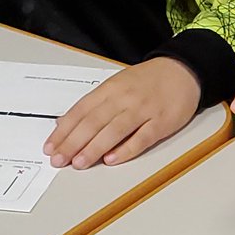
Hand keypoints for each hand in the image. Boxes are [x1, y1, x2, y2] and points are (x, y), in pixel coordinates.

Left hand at [43, 57, 200, 167]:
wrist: (183, 71)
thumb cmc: (148, 80)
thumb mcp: (117, 85)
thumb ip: (94, 104)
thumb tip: (67, 124)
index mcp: (110, 89)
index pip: (80, 111)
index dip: (64, 131)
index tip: (51, 147)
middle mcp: (124, 99)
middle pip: (93, 122)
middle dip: (73, 143)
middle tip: (59, 160)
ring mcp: (143, 110)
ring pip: (114, 131)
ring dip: (94, 148)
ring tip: (79, 163)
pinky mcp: (161, 122)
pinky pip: (141, 138)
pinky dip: (126, 150)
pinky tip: (111, 159)